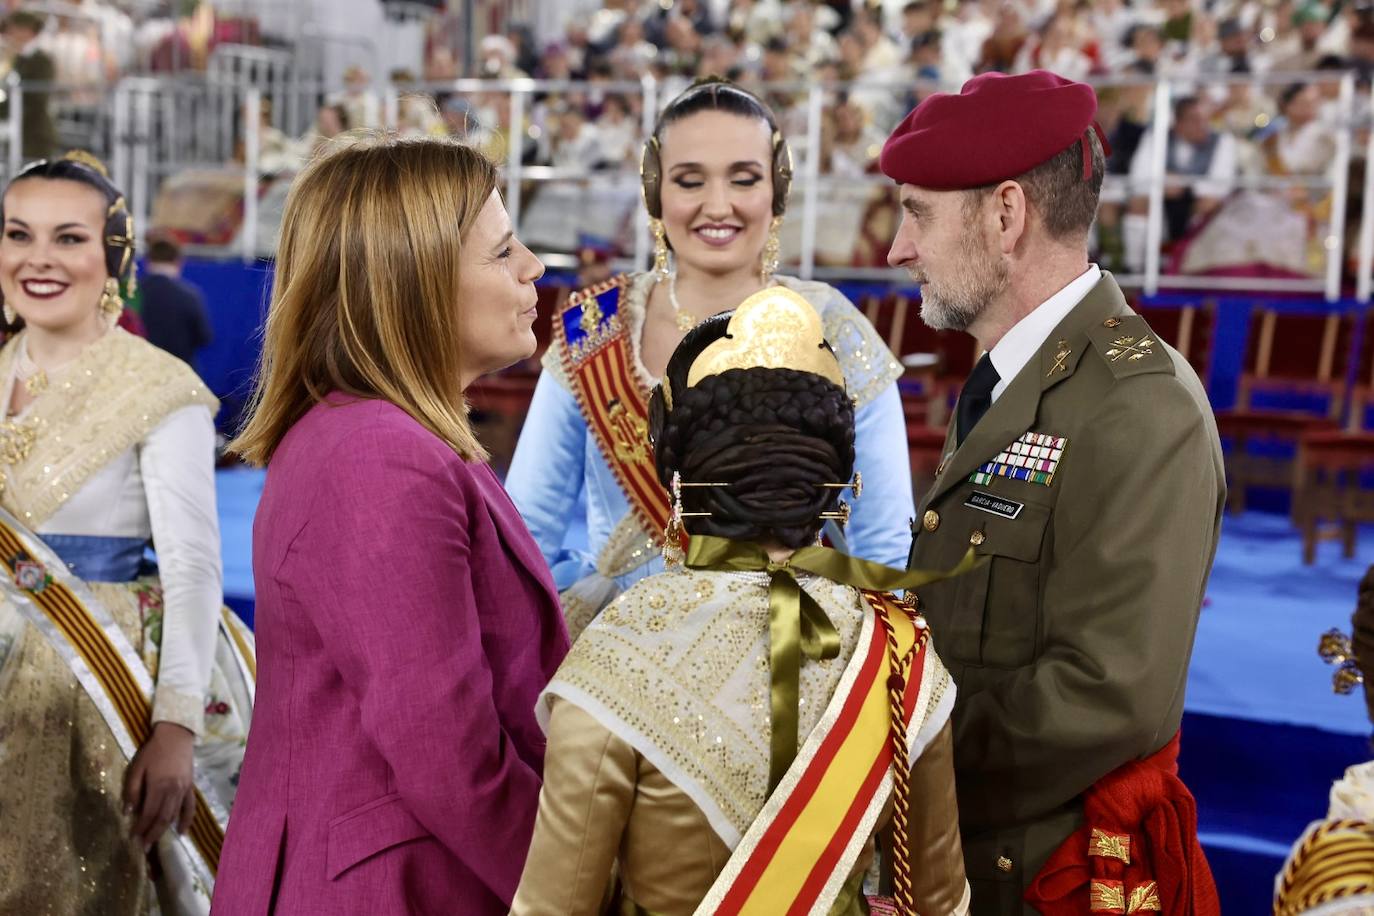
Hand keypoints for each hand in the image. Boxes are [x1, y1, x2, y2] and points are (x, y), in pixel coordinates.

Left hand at [123, 721, 195, 851]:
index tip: (133, 838)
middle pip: (163, 818)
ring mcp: (184, 789)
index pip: (149, 812)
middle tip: (144, 848)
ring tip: (155, 842)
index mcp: (159, 785)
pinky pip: (190, 806)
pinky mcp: (190, 786)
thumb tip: (128, 812)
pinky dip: (187, 820)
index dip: (141, 827)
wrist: (176, 735)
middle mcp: (173, 790)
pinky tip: (182, 832)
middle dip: (152, 834)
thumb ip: (132, 790)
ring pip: (175, 815)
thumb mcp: (137, 767)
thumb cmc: (153, 750)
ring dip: (165, 830)